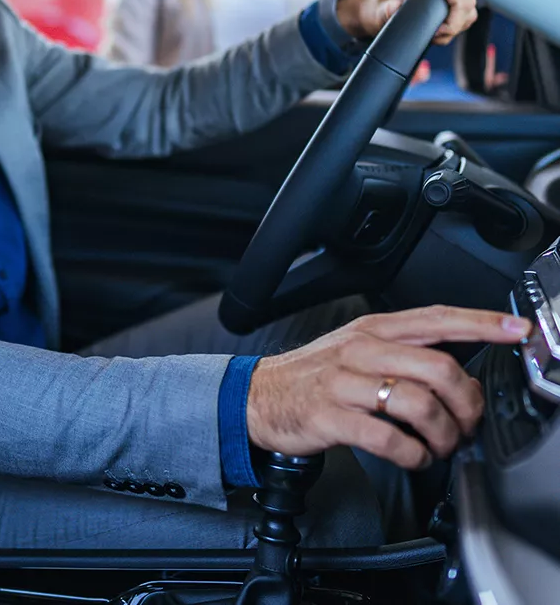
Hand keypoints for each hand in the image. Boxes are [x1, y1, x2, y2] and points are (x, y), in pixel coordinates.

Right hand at [246, 305, 530, 468]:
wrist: (258, 395)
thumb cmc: (315, 375)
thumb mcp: (357, 348)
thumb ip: (402, 351)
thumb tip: (459, 367)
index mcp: (372, 329)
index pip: (436, 319)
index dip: (481, 323)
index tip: (516, 330)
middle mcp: (361, 350)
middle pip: (439, 368)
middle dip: (466, 405)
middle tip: (465, 425)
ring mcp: (344, 383)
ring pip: (418, 403)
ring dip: (442, 436)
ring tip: (437, 447)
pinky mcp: (330, 417)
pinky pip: (387, 438)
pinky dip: (411, 455)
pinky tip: (411, 457)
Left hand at [336, 0, 477, 43]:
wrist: (374, 2)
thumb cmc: (377, 5)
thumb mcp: (380, 11)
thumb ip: (387, 11)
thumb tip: (394, 9)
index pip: (461, 0)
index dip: (453, 22)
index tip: (436, 33)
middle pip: (467, 5)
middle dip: (453, 26)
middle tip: (432, 35)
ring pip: (468, 8)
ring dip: (454, 25)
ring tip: (432, 31)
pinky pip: (464, 8)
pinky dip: (454, 21)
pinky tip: (437, 25)